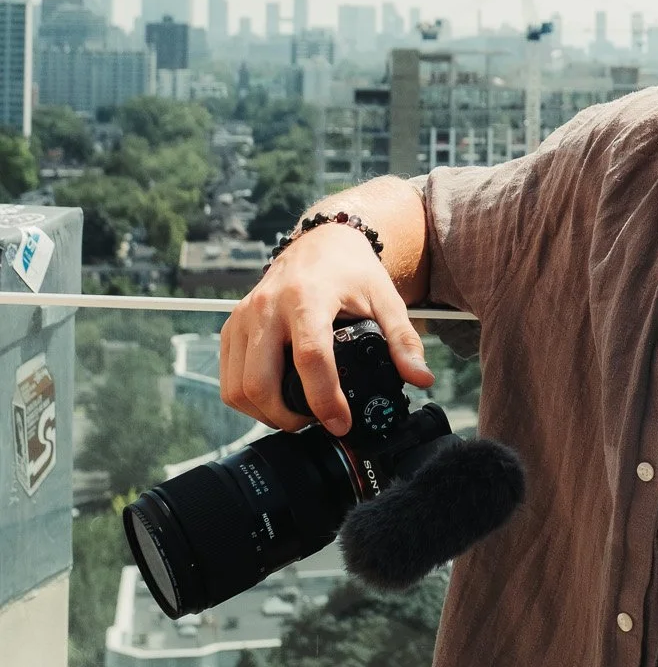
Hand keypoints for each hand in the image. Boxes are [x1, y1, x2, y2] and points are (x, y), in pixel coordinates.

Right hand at [219, 224, 434, 434]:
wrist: (318, 242)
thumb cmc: (351, 271)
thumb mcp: (385, 299)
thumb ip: (403, 340)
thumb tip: (421, 379)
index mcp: (307, 298)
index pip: (310, 359)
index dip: (324, 400)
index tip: (340, 424)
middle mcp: (267, 307)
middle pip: (260, 382)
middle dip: (286, 417)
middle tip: (314, 424)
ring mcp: (243, 317)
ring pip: (237, 386)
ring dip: (263, 413)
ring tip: (294, 415)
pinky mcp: (231, 326)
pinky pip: (228, 377)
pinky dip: (247, 399)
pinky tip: (274, 399)